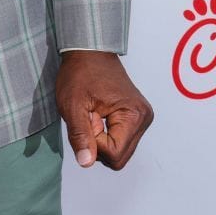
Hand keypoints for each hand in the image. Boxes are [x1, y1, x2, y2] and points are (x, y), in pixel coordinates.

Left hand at [56, 50, 152, 169]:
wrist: (89, 52)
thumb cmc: (80, 73)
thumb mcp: (72, 105)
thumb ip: (80, 136)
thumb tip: (86, 162)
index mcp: (133, 116)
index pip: (114, 154)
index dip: (93, 142)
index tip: (86, 117)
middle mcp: (144, 119)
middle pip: (119, 157)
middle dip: (98, 143)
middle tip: (88, 116)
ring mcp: (142, 119)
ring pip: (119, 150)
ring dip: (101, 138)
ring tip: (92, 113)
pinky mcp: (136, 118)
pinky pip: (120, 139)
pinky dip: (105, 133)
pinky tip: (98, 114)